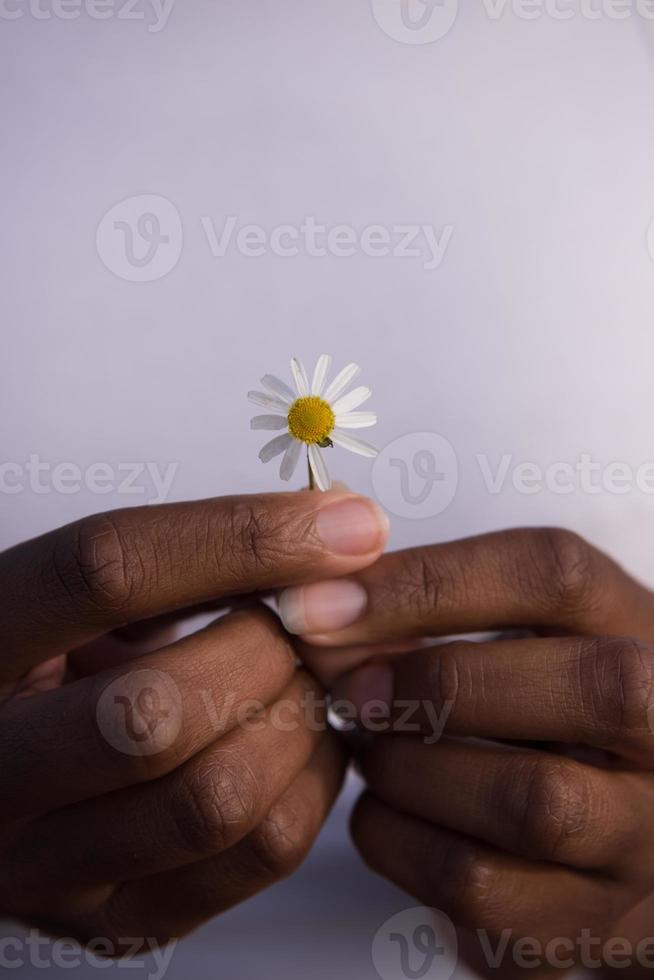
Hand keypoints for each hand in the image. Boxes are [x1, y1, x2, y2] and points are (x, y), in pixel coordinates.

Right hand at [0, 490, 387, 950]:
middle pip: (156, 711)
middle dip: (266, 651)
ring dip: (296, 722)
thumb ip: (177, 563)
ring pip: (215, 801)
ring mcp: (49, 866)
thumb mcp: (79, 599)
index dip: (240, 539)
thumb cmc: (50, 668)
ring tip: (300, 679)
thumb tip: (325, 526)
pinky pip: (258, 856)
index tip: (341, 523)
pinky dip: (313, 781)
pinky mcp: (118, 921)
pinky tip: (302, 737)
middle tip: (299, 623)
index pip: (105, 573)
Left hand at [283, 528, 653, 976]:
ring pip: (533, 802)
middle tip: (350, 689)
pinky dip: (400, 843)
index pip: (551, 574)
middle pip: (588, 687)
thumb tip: (319, 610)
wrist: (622, 829)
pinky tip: (384, 811)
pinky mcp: (595, 921)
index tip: (318, 602)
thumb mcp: (525, 633)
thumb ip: (440, 610)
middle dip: (437, 682)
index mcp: (638, 625)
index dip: (425, 583)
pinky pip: (484, 889)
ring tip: (371, 749)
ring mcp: (645, 835)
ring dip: (411, 770)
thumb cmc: (551, 708)